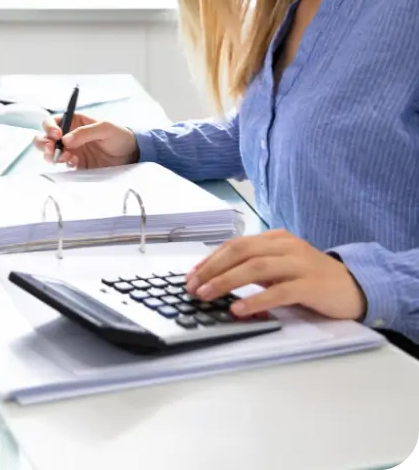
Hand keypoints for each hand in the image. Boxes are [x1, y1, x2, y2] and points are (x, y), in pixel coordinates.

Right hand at [32, 112, 139, 169]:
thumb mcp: (105, 128)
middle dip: (44, 143)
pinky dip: (64, 164)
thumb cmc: (120, 135)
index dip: (49, 127)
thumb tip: (65, 139)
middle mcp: (68, 136)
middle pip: (46, 138)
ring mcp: (71, 151)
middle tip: (51, 149)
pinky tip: (74, 163)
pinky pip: (62, 165)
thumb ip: (85, 132)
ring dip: (51, 155)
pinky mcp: (76, 165)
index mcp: (74, 122)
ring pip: (50, 152)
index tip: (56, 135)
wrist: (131, 155)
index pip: (53, 122)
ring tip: (63, 157)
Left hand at [184, 229, 366, 320]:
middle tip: (193, 286)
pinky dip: (256, 300)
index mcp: (274, 239)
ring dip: (226, 281)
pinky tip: (239, 309)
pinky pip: (278, 291)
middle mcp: (285, 246)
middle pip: (240, 251)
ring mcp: (299, 263)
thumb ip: (254, 269)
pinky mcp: (311, 285)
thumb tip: (217, 280)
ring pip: (255, 267)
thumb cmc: (311, 278)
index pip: (235, 245)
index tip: (191, 275)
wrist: (355, 286)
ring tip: (207, 295)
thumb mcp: (280, 268)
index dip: (210, 259)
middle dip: (212, 269)